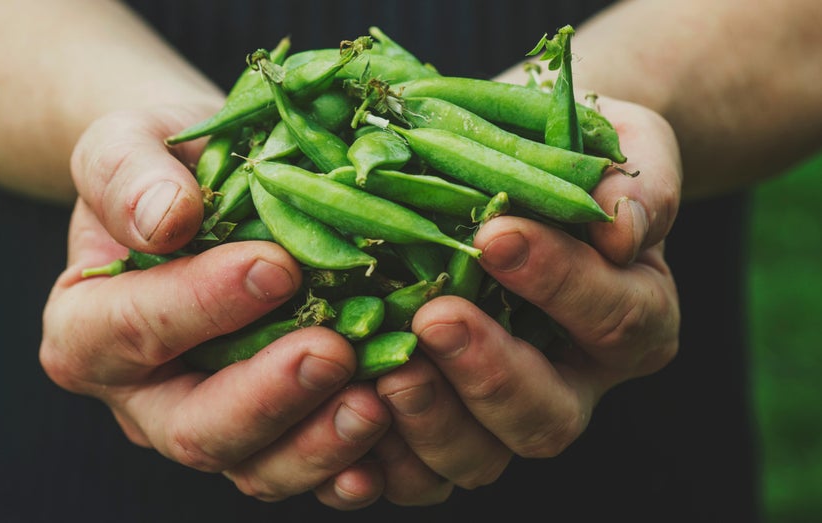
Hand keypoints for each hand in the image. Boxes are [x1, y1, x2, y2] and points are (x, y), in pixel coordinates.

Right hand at [39, 106, 392, 509]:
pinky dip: (348, 460)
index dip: (200, 306)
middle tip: (333, 352)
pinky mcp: (268, 434)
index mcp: (86, 329)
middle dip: (267, 397)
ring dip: (318, 444)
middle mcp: (142, 395)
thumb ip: (127, 175)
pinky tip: (393, 429)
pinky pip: (305, 467)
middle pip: (193, 428)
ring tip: (378, 401)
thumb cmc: (160, 166)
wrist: (200, 194)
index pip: (131, 330)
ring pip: (255, 466)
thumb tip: (165, 218)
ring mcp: (208, 422)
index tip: (274, 267)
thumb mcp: (126, 142)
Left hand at [372, 97, 681, 504]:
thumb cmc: (571, 153)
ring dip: (434, 423)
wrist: (522, 172)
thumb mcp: (620, 143)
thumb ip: (638, 180)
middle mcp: (575, 379)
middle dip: (491, 373)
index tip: (496, 235)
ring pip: (484, 457)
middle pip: (549, 415)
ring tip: (389, 372)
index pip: (615, 317)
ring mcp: (506, 413)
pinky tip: (350, 414)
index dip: (562, 283)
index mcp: (630, 315)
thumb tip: (622, 227)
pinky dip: (386, 459)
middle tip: (435, 317)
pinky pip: (422, 473)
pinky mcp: (448, 426)